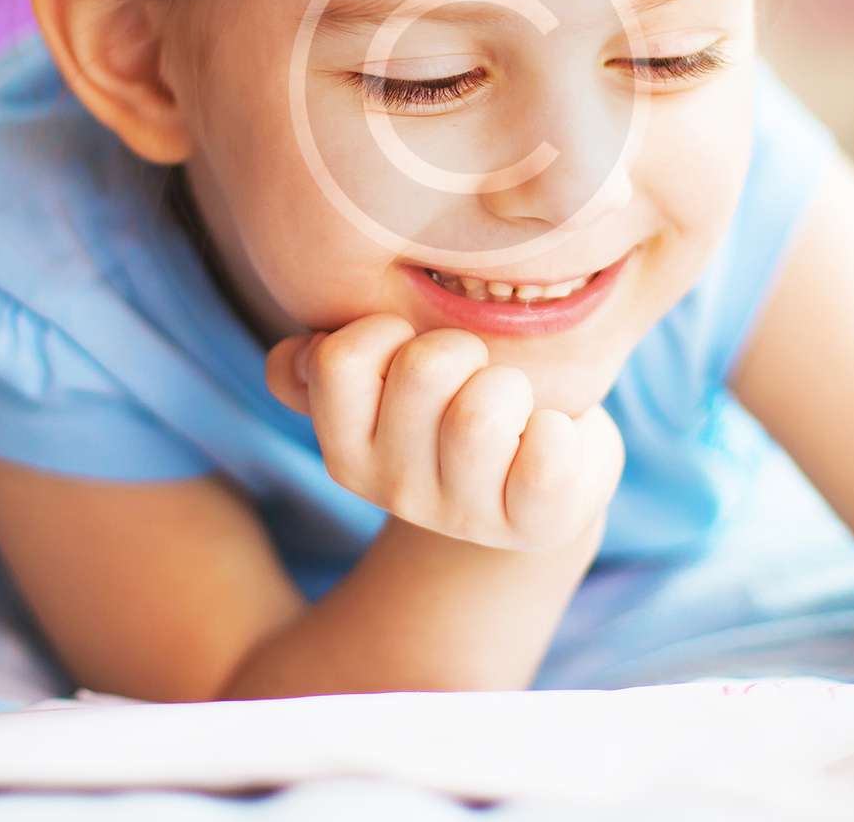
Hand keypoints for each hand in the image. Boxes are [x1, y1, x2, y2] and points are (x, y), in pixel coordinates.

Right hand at [265, 314, 624, 551]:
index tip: (409, 343)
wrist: (539, 476)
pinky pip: (546, 461)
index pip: (338, 360)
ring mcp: (466, 516)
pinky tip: (549, 434)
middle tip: (474, 369)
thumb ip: (323, 366)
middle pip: (422, 369)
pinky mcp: (535, 524)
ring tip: (512, 403)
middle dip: (460, 347)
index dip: (383, 330)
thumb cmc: (457, 403)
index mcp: (348, 450)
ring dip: (508, 386)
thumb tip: (295, 355)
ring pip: (480, 412)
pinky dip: (558, 431)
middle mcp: (396, 491)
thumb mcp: (387, 381)